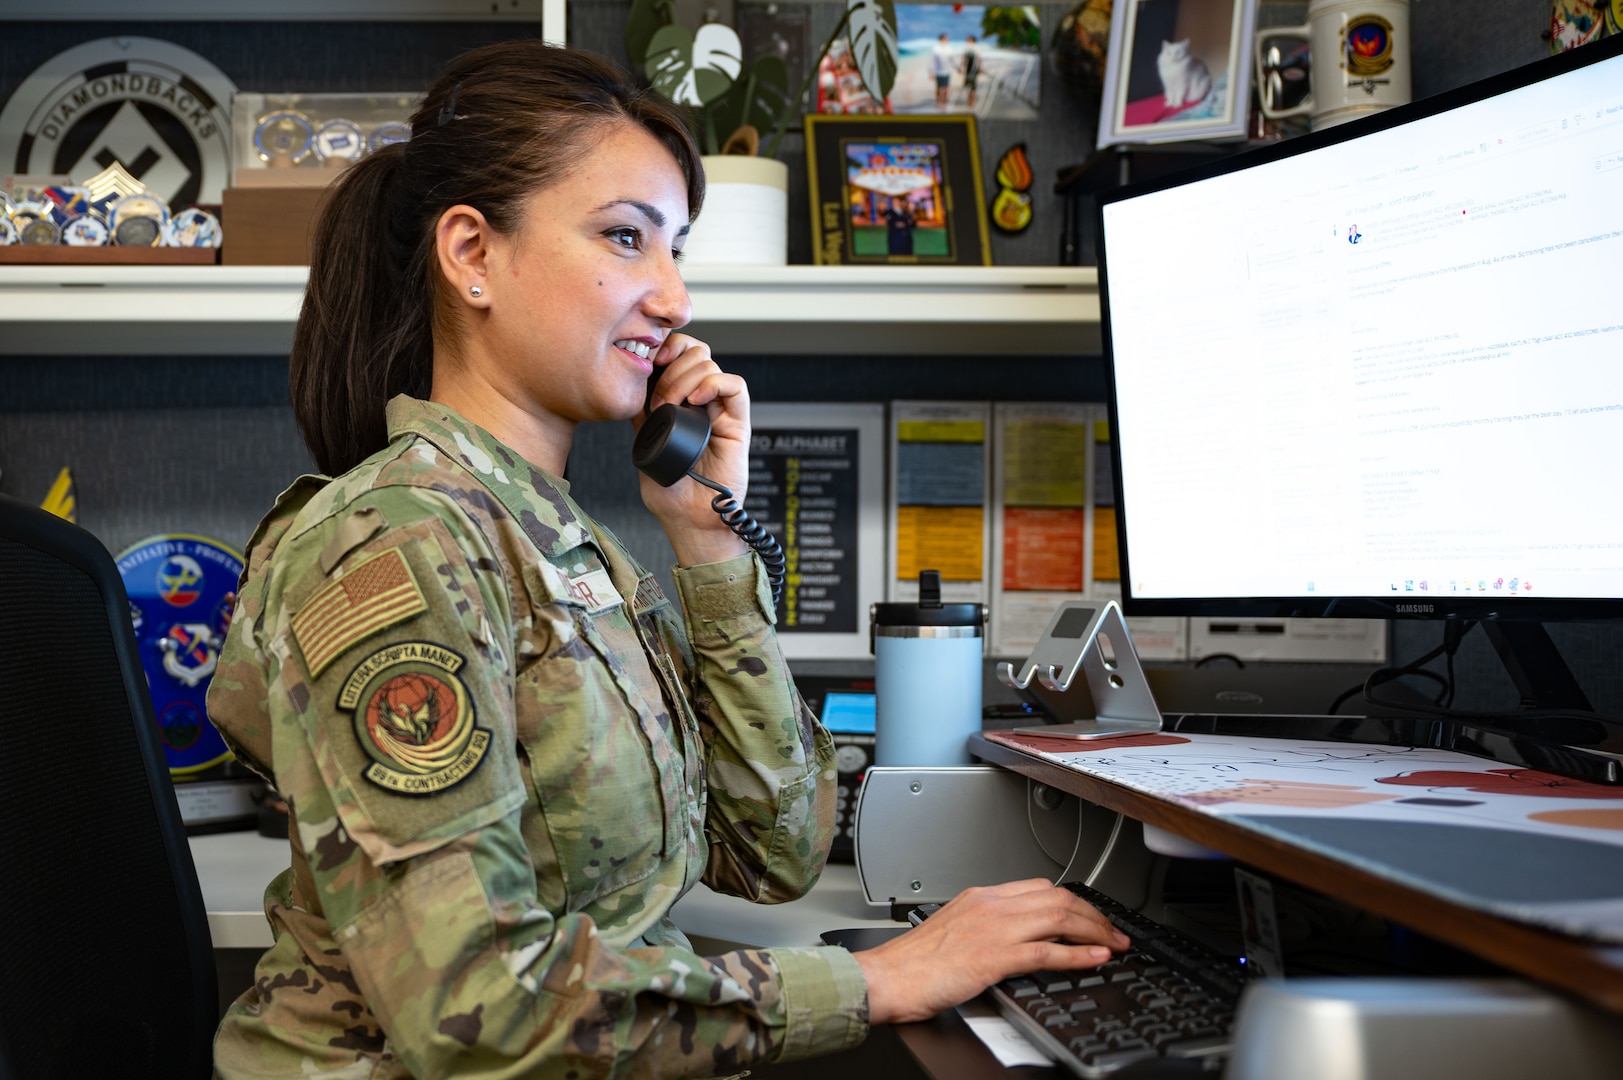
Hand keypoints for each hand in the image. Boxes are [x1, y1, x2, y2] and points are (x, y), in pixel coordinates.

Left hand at [633, 333, 750, 565]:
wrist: (690, 520)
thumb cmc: (669, 494)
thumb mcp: (643, 444)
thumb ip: (642, 416)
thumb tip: (632, 386)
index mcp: (678, 403)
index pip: (677, 356)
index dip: (665, 349)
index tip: (648, 361)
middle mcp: (701, 402)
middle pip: (695, 351)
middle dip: (672, 365)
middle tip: (659, 397)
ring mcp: (719, 410)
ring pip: (710, 364)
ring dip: (685, 378)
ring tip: (674, 405)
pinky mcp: (738, 423)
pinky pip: (735, 386)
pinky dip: (714, 383)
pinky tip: (697, 400)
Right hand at [851, 879, 1129, 1024]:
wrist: (887, 977)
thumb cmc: (912, 964)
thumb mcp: (953, 931)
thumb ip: (984, 928)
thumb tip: (1014, 942)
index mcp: (980, 897)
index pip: (1039, 888)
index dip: (1073, 901)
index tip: (1089, 916)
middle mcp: (990, 905)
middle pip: (1057, 897)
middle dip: (1093, 914)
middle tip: (1114, 932)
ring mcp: (994, 928)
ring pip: (1059, 917)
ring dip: (1095, 931)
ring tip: (1114, 945)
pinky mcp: (994, 956)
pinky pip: (1047, 951)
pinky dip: (1078, 955)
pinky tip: (1095, 959)